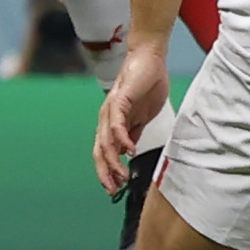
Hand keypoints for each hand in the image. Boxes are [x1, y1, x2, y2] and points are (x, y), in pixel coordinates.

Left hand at [92, 34, 173, 194]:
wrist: (149, 59)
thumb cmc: (146, 85)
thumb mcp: (141, 117)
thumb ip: (134, 133)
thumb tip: (128, 152)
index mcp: (112, 123)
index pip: (104, 152)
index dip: (106, 170)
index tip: (114, 188)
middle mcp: (107, 118)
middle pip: (99, 151)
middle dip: (105, 172)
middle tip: (113, 189)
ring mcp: (111, 109)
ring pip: (106, 141)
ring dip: (113, 161)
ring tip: (122, 176)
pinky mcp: (119, 100)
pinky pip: (117, 123)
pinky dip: (122, 139)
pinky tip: (129, 151)